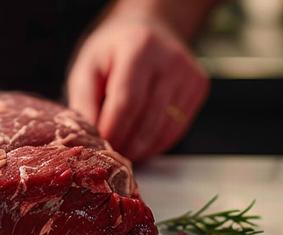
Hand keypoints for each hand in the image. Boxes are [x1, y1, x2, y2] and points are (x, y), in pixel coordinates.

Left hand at [67, 17, 208, 161]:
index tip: (99, 148)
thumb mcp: (87, 69)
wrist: (146, 30)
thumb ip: (83, 103)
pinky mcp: (199, 88)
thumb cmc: (112, 53)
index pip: (127, 101)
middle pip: (147, 119)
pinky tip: (140, 143)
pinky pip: (176, 129)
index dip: (112, 131)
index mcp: (139, 49)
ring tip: (122, 151)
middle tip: (108, 156)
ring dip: (141, 149)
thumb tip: (87, 138)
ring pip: (165, 129)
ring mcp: (189, 74)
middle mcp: (170, 60)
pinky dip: (156, 144)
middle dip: (125, 144)